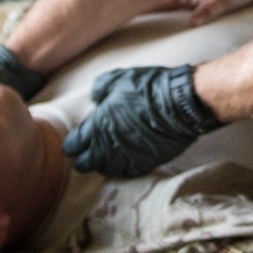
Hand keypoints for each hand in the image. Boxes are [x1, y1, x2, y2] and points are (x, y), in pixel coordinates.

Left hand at [63, 64, 220, 176]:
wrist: (179, 103)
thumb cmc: (148, 87)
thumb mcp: (119, 78)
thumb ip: (100, 89)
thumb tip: (94, 99)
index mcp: (97, 125)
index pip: (73, 145)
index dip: (73, 144)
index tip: (76, 141)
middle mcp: (107, 146)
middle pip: (84, 164)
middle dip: (84, 158)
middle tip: (90, 151)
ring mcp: (126, 157)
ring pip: (105, 171)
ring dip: (103, 164)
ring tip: (107, 156)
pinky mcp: (144, 164)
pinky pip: (126, 174)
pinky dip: (123, 169)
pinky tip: (124, 161)